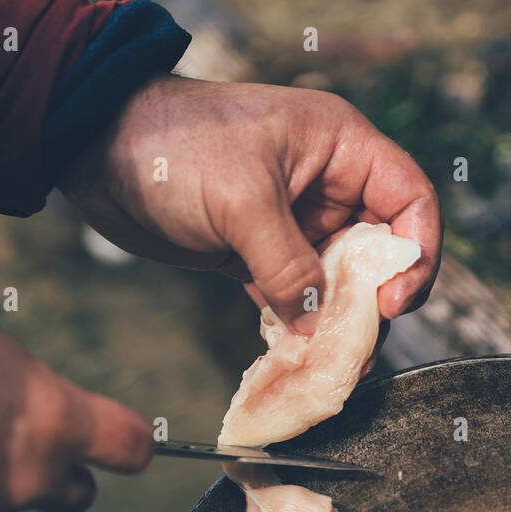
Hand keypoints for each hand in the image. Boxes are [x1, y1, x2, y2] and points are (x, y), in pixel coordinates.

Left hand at [59, 77, 441, 331]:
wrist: (95, 148)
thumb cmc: (173, 145)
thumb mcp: (242, 201)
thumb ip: (288, 266)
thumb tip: (319, 327)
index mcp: (340, 148)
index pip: (410, 200)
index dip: (415, 252)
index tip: (392, 300)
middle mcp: (326, 185)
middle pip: (379, 252)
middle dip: (376, 301)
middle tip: (359, 346)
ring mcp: (292, 224)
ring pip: (338, 283)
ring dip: (338, 325)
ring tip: (333, 366)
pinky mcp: (256, 256)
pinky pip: (295, 300)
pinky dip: (299, 330)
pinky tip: (298, 359)